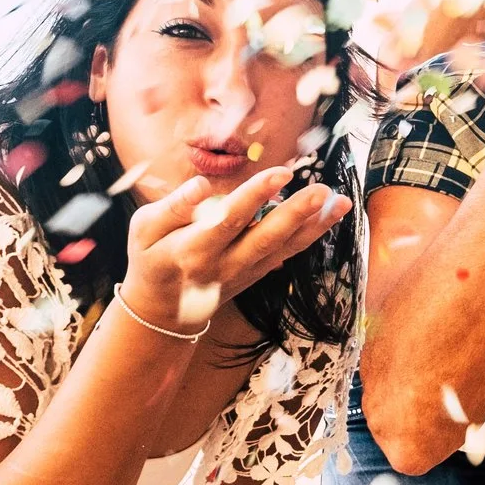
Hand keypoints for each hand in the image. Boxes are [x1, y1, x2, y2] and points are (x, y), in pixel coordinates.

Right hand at [122, 165, 351, 330]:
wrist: (161, 311)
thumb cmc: (151, 258)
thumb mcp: (143, 229)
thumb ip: (173, 206)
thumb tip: (204, 185)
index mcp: (193, 250)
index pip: (228, 220)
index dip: (255, 196)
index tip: (281, 173)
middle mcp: (223, 265)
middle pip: (265, 239)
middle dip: (296, 214)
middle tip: (323, 190)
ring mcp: (244, 273)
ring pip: (284, 249)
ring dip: (315, 226)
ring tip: (341, 201)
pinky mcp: (257, 275)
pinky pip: (287, 254)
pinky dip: (310, 236)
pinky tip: (330, 216)